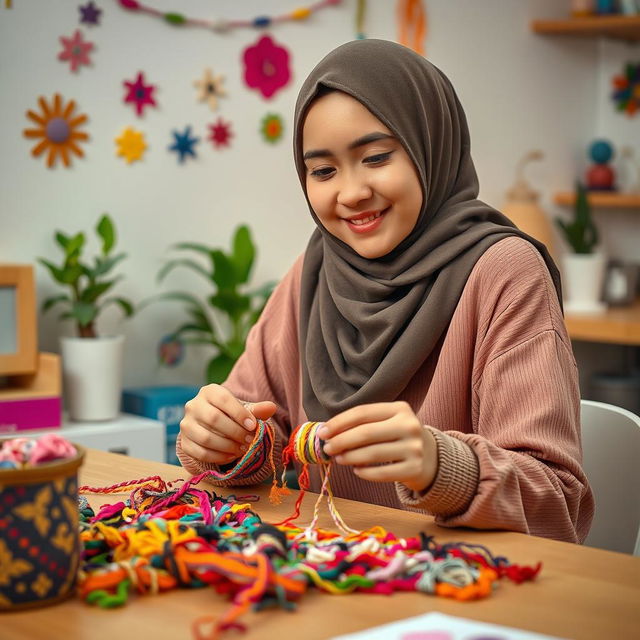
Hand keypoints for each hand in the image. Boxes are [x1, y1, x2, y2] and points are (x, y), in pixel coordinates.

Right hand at [179, 383, 276, 465]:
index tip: (253, 426)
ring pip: (206, 438)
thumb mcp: (243, 409)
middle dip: (235, 432)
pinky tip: (231, 456)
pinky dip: (218, 457)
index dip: (239, 413)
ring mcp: (186, 425)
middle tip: (250, 440)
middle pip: (213, 419)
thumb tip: (272, 407)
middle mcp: (193, 405)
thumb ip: (257, 409)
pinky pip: (200, 453)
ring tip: (242, 449)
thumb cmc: (230, 415)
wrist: (210, 427)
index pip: (223, 399)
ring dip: (227, 446)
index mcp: (209, 391)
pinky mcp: (184, 442)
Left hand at [319, 402, 437, 493]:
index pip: (362, 412)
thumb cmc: (398, 436)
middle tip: (327, 448)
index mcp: (400, 408)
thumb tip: (327, 432)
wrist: (432, 457)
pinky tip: (357, 470)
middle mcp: (409, 425)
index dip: (339, 422)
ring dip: (349, 457)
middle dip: (341, 441)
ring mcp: (414, 448)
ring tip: (338, 459)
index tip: (322, 432)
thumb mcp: (387, 422)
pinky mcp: (415, 469)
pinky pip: (381, 473)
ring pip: (372, 454)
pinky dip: (364, 472)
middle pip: (366, 433)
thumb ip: (362, 424)